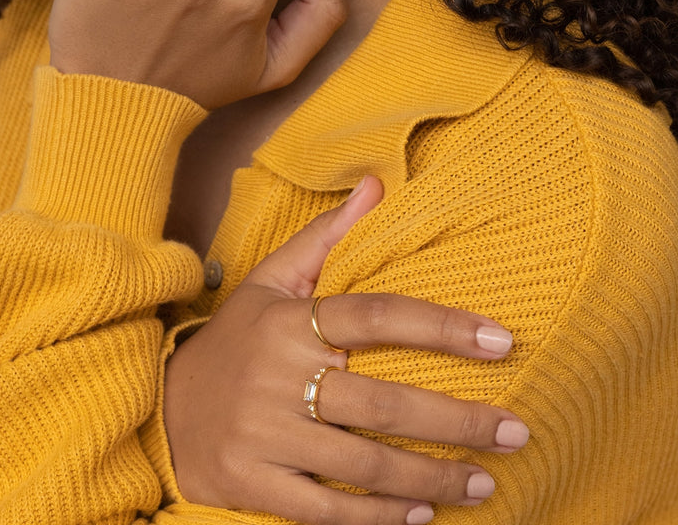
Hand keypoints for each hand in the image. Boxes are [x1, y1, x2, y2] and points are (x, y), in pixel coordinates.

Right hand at [164, 177, 527, 524]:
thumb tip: (378, 185)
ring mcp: (262, 436)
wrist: (162, 410)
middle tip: (515, 431)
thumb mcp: (270, 280)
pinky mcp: (252, 485)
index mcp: (289, 323)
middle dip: (458, 422)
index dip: (441, 326)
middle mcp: (276, 377)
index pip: (375, 316)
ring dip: (431, 478)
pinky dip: (379, 519)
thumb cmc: (235, 340)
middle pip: (381, 403)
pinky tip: (422, 516)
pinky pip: (327, 512)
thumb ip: (325, 237)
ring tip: (484, 483)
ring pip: (362, 464)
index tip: (501, 341)